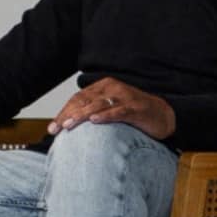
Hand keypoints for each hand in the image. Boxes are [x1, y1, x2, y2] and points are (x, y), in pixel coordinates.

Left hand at [52, 77, 176, 140]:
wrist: (163, 115)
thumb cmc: (133, 114)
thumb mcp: (109, 110)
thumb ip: (91, 113)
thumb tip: (67, 127)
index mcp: (103, 87)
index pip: (78, 98)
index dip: (63, 112)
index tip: (52, 128)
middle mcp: (112, 89)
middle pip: (84, 101)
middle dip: (68, 115)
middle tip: (57, 129)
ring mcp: (125, 97)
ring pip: (98, 105)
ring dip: (81, 115)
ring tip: (69, 126)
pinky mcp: (136, 108)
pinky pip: (118, 111)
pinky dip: (105, 116)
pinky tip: (94, 121)